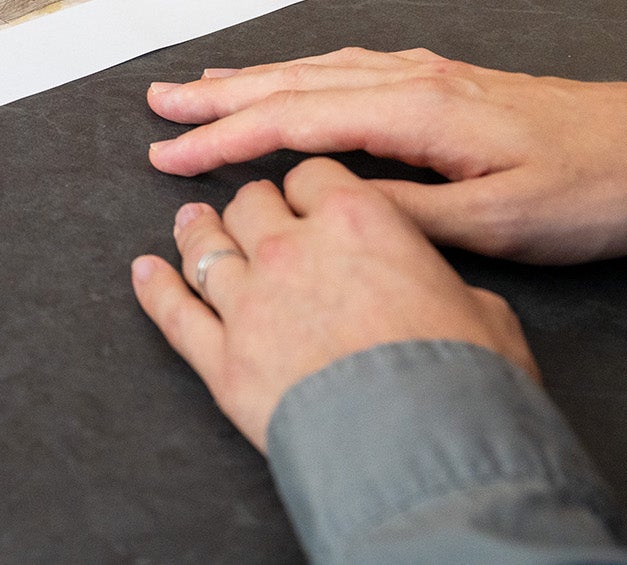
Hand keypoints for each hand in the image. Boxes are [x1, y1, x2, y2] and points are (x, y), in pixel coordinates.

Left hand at [131, 159, 538, 451]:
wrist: (422, 452)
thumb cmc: (465, 382)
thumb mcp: (482, 311)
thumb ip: (437, 281)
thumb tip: (432, 289)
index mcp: (358, 221)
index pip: (313, 175)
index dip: (309, 186)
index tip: (306, 195)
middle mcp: (292, 249)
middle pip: (252, 204)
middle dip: (253, 205)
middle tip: (251, 211)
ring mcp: (248, 303)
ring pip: (206, 249)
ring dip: (198, 232)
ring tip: (190, 223)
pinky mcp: (221, 360)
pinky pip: (175, 313)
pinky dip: (155, 288)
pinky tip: (144, 272)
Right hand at [146, 48, 626, 264]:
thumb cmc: (590, 189)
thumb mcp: (498, 221)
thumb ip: (405, 213)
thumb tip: (326, 207)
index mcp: (415, 108)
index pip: (292, 120)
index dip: (222, 138)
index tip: (167, 153)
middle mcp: (411, 78)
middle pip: (291, 81)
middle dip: (217, 95)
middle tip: (156, 105)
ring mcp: (427, 75)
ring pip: (315, 70)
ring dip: (250, 79)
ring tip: (198, 88)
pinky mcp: (442, 84)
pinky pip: (345, 71)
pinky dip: (297, 76)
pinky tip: (285, 82)